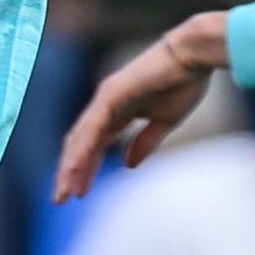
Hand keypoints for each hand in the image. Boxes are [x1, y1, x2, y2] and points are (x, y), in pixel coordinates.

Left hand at [54, 14, 222, 198]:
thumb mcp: (164, 122)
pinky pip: (93, 127)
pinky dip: (83, 149)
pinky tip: (75, 167)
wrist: (194, 55)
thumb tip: (128, 165)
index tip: (79, 194)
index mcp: (117, 111)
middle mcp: (105, 104)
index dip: (84, 169)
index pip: (94, 145)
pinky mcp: (111, 94)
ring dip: (71, 166)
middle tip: (60, 199)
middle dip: (70, 172)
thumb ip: (145, 142)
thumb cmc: (184, 82)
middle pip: (79, 143)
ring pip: (81, 138)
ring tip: (65, 192)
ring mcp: (105, 98)